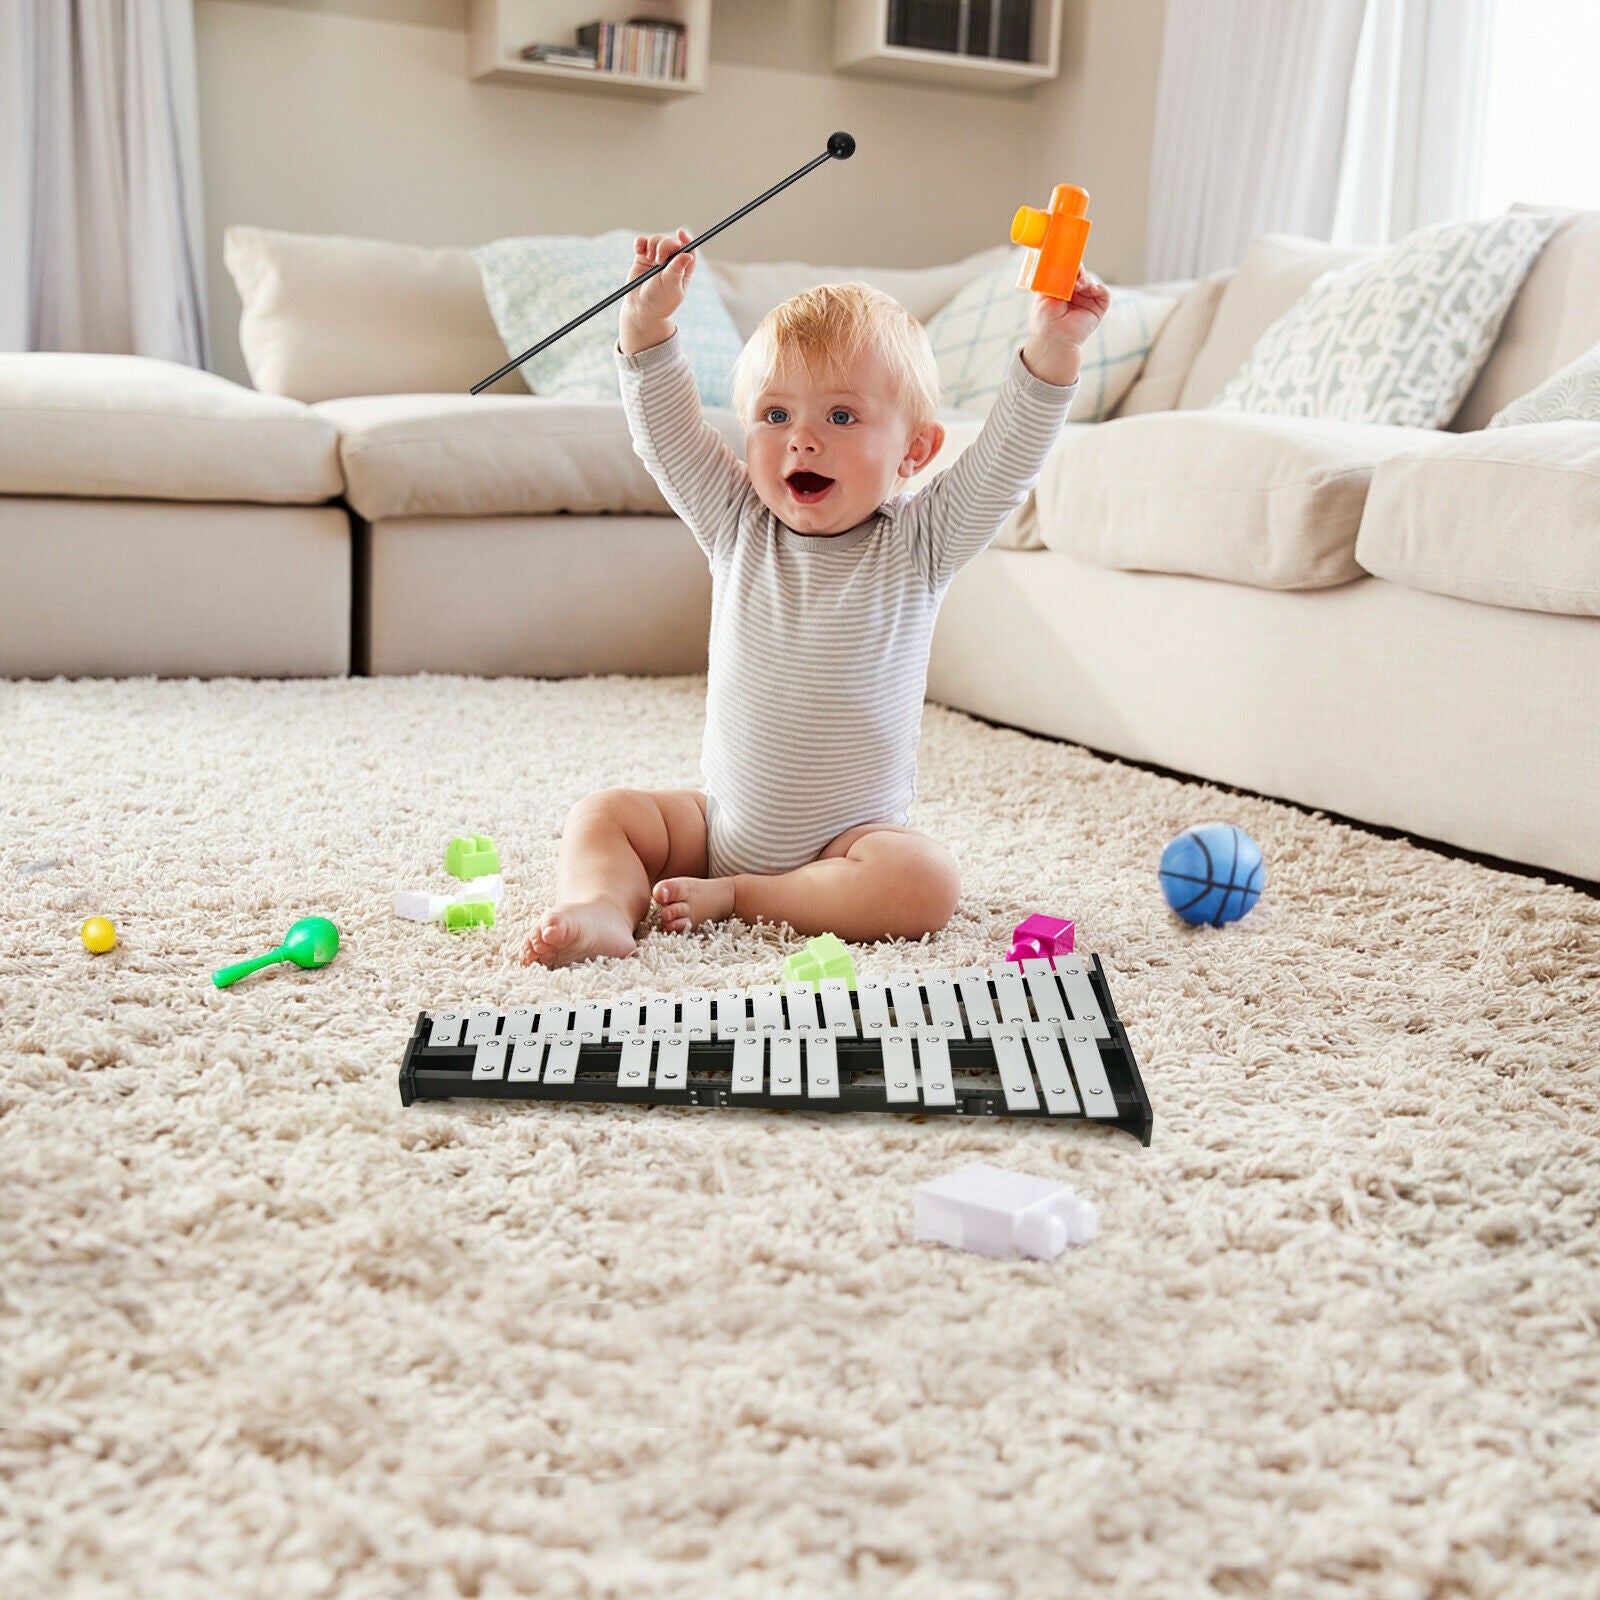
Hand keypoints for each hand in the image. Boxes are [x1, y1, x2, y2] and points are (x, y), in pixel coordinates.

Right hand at [619, 228, 696, 351]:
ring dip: (652, 244)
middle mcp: (672, 261)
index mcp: (684, 269)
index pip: (689, 250)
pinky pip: (642, 241)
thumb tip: (688, 255)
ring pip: (657, 239)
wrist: (640, 308)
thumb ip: (676, 270)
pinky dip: (640, 242)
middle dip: (665, 245)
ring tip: (649, 259)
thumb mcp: (670, 287)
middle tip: (659, 259)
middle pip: (672, 242)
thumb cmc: (659, 301)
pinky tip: (638, 250)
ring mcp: (657, 257)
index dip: (687, 240)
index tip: (680, 233)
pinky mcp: (643, 256)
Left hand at [1021, 266, 1112, 387]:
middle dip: (1079, 271)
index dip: (1070, 264)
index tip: (1069, 258)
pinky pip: (1104, 294)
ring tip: (1079, 285)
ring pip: (1091, 282)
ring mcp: (1087, 300)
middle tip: (1075, 270)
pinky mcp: (1097, 309)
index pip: (1069, 271)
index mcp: (1062, 288)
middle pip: (1081, 274)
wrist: (1053, 339)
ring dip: (1086, 281)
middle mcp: (1075, 293)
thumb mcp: (1045, 295)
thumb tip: (1062, 262)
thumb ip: (1055, 279)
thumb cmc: (1044, 320)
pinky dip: (1100, 288)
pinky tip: (1094, 289)